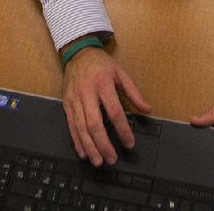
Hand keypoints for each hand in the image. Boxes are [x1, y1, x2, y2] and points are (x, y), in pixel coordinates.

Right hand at [61, 44, 150, 167]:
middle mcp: (87, 93)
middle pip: (95, 123)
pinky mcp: (66, 103)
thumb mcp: (120, 72)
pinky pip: (71, 125)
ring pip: (81, 128)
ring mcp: (75, 99)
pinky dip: (77, 141)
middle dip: (103, 144)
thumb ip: (133, 92)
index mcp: (103, 84)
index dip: (123, 130)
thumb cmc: (101, 64)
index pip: (114, 111)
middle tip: (112, 159)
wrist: (77, 52)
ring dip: (90, 147)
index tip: (129, 143)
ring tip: (98, 161)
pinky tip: (84, 152)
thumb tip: (147, 109)